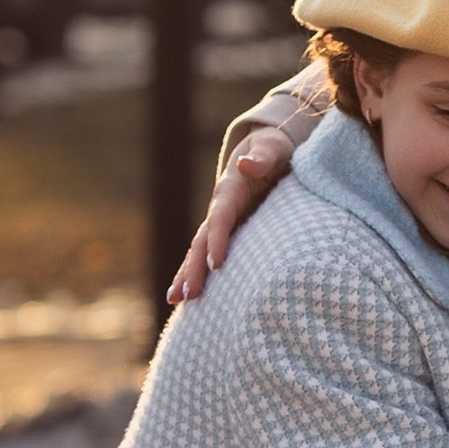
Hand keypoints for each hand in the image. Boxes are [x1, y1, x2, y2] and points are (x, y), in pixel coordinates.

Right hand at [164, 130, 294, 306]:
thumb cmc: (272, 149)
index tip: (216, 264)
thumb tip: (245, 164)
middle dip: (194, 266)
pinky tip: (187, 296)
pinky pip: (206, 254)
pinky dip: (196, 272)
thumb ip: (261, 156)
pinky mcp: (225, 231)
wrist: (262, 150)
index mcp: (230, 189)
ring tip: (176, 300)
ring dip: (187, 274)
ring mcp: (220, 221)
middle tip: (189, 294)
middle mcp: (219, 207)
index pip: (222, 217)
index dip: (218, 240)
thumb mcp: (271, 147)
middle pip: (202, 239)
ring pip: (198, 250)